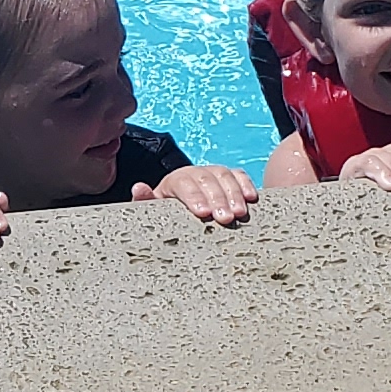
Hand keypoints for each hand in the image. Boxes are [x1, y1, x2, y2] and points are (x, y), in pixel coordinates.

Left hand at [134, 163, 256, 225]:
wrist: (179, 207)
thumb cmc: (167, 211)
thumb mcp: (153, 209)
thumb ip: (146, 200)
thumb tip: (138, 188)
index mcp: (175, 180)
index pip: (184, 183)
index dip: (194, 197)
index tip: (203, 214)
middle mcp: (195, 173)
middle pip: (207, 179)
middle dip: (218, 199)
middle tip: (225, 219)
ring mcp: (213, 173)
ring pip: (224, 176)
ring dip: (234, 194)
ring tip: (240, 214)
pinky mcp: (229, 177)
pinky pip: (239, 175)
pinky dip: (246, 184)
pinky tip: (252, 198)